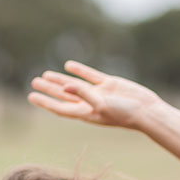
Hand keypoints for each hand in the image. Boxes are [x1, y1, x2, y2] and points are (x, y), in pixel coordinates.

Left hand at [28, 61, 164, 131]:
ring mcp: (98, 93)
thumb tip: (64, 85)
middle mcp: (89, 103)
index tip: (31, 96)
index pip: (60, 107)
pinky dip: (78, 71)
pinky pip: (89, 76)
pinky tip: (68, 65)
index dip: (45, 102)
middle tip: (33, 81)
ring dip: (59, 80)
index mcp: (85, 113)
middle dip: (48, 89)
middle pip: (63, 95)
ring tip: (44, 74)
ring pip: (73, 85)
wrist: (147, 110)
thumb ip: (84, 94)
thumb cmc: (125, 113)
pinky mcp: (109, 84)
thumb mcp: (102, 105)